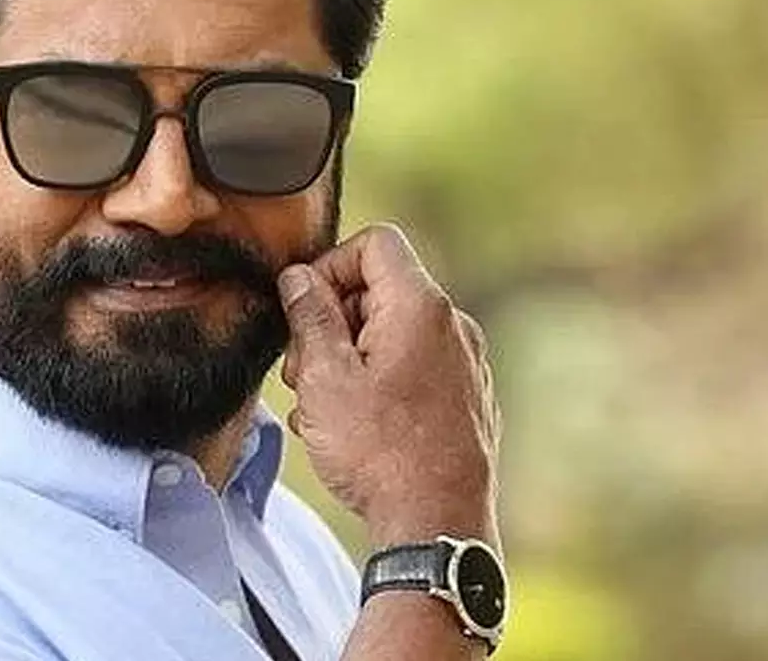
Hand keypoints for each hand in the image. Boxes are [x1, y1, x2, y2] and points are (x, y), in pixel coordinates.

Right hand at [277, 223, 500, 547]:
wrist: (436, 525)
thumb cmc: (379, 453)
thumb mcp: (324, 376)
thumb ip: (310, 316)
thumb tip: (300, 278)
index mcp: (421, 307)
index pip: (374, 243)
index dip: (329, 266)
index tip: (304, 309)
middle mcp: (454, 328)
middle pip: (381, 290)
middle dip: (332, 321)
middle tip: (302, 371)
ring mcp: (467, 366)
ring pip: (393, 334)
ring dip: (349, 358)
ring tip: (323, 409)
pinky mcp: (467, 401)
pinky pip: (414, 369)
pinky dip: (379, 383)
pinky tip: (354, 428)